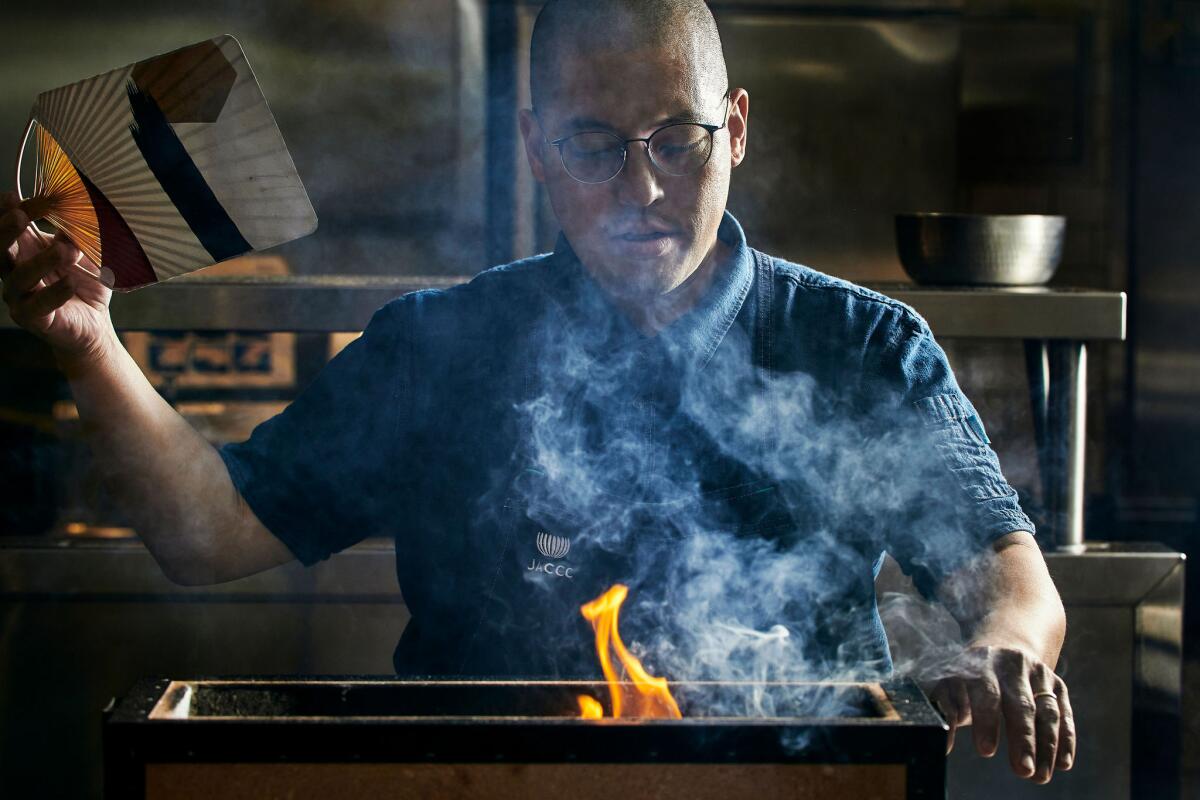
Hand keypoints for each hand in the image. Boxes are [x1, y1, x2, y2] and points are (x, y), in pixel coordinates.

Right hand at [0, 192, 115, 367]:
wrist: (94, 323)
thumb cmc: (84, 282)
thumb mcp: (84, 254)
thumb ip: (74, 236)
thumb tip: (72, 214)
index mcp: (24, 251)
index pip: (7, 230)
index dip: (5, 213)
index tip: (12, 197)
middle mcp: (14, 272)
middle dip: (5, 231)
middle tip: (19, 216)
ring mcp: (20, 297)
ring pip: (19, 277)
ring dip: (41, 262)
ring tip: (64, 252)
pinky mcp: (33, 319)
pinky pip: (38, 306)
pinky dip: (54, 294)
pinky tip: (69, 284)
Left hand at [922, 645, 1075, 782]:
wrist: (1002, 648)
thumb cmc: (969, 678)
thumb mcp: (952, 685)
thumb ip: (946, 711)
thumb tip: (943, 745)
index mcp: (982, 663)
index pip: (987, 693)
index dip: (987, 722)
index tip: (986, 752)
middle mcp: (1014, 665)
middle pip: (1021, 705)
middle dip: (1023, 740)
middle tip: (1023, 771)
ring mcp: (1039, 674)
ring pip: (1047, 712)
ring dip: (1047, 746)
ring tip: (1040, 776)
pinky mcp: (1057, 686)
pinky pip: (1065, 715)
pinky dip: (1066, 740)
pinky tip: (1063, 764)